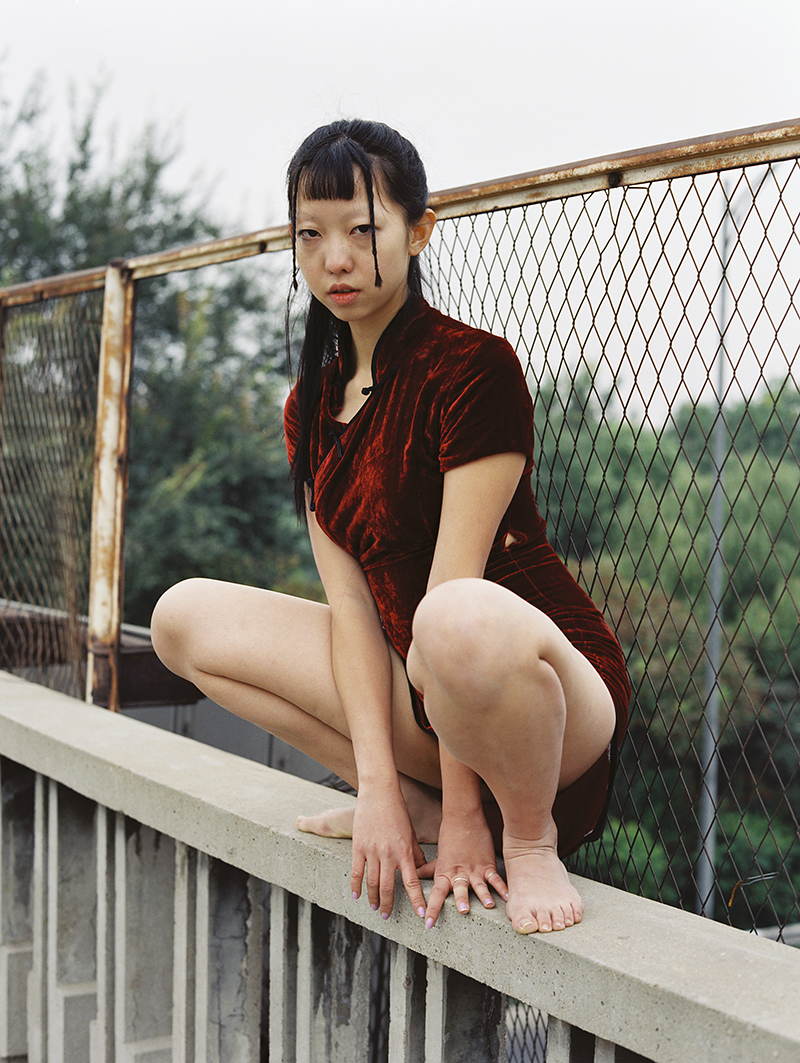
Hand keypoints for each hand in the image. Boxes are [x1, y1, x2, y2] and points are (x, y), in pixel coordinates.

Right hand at [350, 785, 427, 919]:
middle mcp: (388, 854)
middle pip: (387, 887)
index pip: (412, 882)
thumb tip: (421, 871)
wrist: (379, 793)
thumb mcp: (410, 833)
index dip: (416, 901)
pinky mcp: (358, 846)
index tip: (421, 916)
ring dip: (373, 898)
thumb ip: (415, 853)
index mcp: (405, 851)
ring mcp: (372, 851)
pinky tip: (356, 896)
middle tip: (387, 917)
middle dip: (388, 905)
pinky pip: (356, 871)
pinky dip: (356, 886)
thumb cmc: (398, 811)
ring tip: (374, 908)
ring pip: (372, 882)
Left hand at [419, 808, 507, 927]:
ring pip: (479, 884)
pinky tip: (507, 897)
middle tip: (463, 911)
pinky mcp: (487, 865)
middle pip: (459, 889)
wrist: (463, 818)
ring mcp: (474, 870)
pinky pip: (495, 878)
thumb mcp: (439, 857)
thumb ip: (428, 870)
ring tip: (488, 905)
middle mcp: (459, 874)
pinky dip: (502, 888)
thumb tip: (415, 874)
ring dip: (483, 895)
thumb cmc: (449, 837)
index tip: (428, 924)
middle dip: (461, 900)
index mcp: (445, 874)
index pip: (436, 894)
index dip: (432, 909)